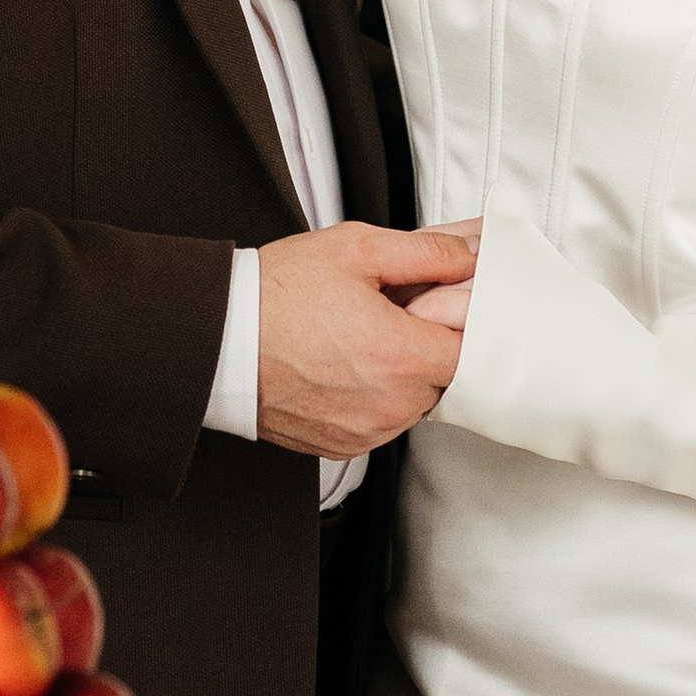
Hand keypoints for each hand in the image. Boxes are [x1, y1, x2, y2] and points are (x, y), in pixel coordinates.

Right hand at [256, 223, 476, 456]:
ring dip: (403, 374)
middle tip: (395, 315)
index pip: (476, 351)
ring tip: (363, 339)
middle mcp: (390, 403)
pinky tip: (345, 366)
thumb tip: (470, 255)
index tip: (445, 308)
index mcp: (402, 355)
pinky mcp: (343, 446)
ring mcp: (366, 431)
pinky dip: (374, 397)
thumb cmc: (276, 295)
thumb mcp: (356, 249)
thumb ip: (427, 253)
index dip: (465, 324)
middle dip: (430, 345)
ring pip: (415, 403)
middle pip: (447, 378)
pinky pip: (381, 422)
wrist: (219, 341)